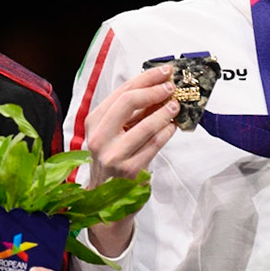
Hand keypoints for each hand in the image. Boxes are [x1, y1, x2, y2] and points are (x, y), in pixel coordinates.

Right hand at [83, 66, 178, 255]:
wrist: (106, 198)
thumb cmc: (113, 159)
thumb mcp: (114, 132)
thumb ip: (132, 112)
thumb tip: (158, 87)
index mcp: (94, 122)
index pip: (121, 92)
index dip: (145, 78)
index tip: (164, 71)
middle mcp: (99, 137)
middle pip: (128, 102)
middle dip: (154, 90)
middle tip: (171, 86)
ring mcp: (113, 155)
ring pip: (144, 125)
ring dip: (164, 112)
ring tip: (176, 105)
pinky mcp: (128, 171)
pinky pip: (153, 146)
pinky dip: (166, 133)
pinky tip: (173, 127)